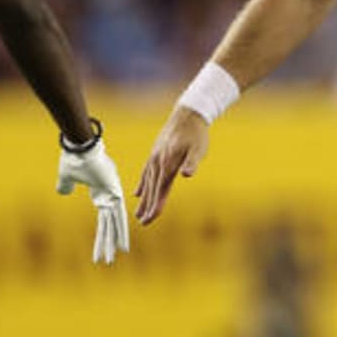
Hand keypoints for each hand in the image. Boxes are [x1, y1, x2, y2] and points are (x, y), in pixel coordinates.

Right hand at [56, 140, 129, 263]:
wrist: (80, 146)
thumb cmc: (74, 158)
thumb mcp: (67, 176)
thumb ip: (66, 186)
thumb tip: (63, 192)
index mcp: (101, 192)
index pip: (103, 220)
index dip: (102, 236)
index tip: (101, 250)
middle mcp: (110, 195)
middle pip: (110, 225)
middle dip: (109, 243)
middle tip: (109, 260)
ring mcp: (114, 194)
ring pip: (114, 224)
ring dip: (113, 242)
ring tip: (115, 257)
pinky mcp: (115, 193)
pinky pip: (116, 217)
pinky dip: (118, 232)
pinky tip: (122, 245)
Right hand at [135, 104, 209, 224]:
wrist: (188, 114)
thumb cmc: (196, 133)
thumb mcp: (198, 148)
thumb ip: (192, 162)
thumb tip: (187, 174)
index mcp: (168, 163)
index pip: (161, 189)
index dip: (156, 205)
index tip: (150, 219)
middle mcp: (158, 162)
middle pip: (152, 189)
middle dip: (148, 206)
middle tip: (143, 223)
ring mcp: (155, 157)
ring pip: (147, 182)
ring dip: (143, 199)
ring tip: (137, 213)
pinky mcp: (155, 154)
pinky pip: (145, 172)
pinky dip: (141, 184)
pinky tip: (138, 193)